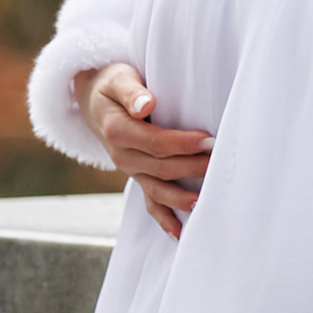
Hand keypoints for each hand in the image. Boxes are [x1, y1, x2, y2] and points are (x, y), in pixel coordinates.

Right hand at [74, 63, 213, 241]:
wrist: (92, 98)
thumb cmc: (111, 83)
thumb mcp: (117, 79)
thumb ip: (131, 92)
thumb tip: (146, 106)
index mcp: (117, 131)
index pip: (155, 143)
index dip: (183, 144)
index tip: (210, 140)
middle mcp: (122, 156)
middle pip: (162, 167)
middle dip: (192, 168)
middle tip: (220, 164)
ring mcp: (129, 169)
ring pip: (158, 189)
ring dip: (182, 197)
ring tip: (207, 200)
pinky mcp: (136, 175)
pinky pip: (148, 201)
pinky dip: (163, 218)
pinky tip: (180, 233)